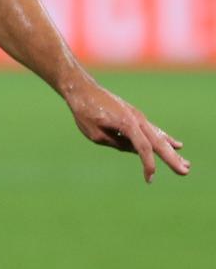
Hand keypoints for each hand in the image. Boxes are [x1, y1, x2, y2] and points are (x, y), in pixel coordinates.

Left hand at [65, 82, 189, 182]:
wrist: (81, 89)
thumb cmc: (85, 111)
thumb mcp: (96, 134)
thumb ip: (116, 143)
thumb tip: (133, 149)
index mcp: (126, 123)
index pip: (143, 148)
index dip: (148, 165)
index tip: (149, 179)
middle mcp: (136, 118)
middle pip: (157, 142)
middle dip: (172, 158)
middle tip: (185, 171)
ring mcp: (137, 116)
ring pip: (158, 136)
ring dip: (172, 151)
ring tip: (186, 163)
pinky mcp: (134, 116)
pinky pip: (153, 130)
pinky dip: (165, 138)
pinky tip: (176, 145)